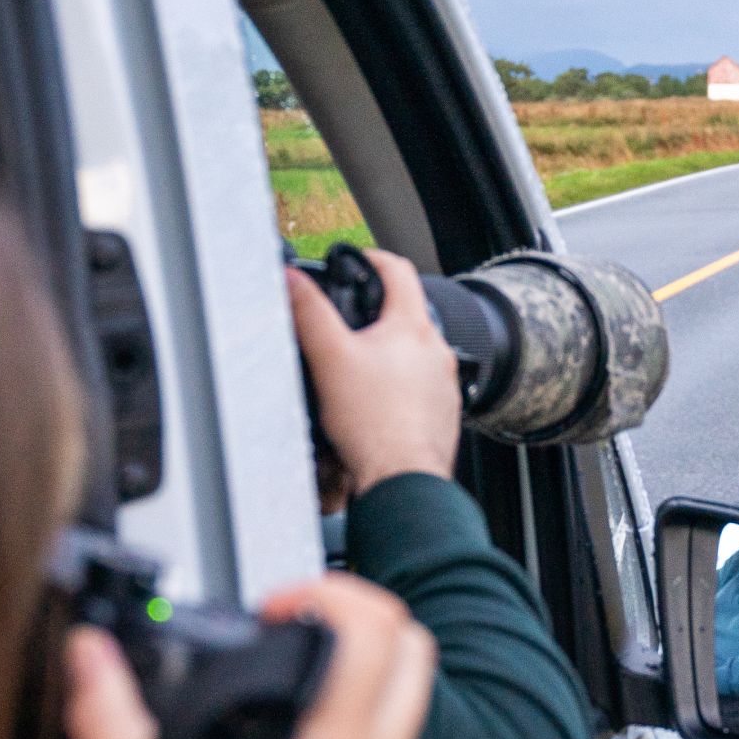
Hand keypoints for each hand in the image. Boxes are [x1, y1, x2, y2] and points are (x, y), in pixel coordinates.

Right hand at [59, 576, 436, 738]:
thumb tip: (87, 659)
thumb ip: (112, 721)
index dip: (328, 593)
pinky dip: (354, 730)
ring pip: (405, 703)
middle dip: (360, 618)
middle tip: (296, 630)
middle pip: (413, 649)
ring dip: (360, 674)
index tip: (274, 610)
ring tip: (287, 687)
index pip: (373, 629)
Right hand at [287, 252, 458, 496]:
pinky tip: (378, 403)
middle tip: (349, 323)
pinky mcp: (444, 413)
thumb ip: (309, 313)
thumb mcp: (329, 359)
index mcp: (413, 328)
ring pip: (416, 353)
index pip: (399, 270)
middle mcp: (437, 351)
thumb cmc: (372, 425)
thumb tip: (292, 279)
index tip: (357, 263)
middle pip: (408, 313)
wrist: (402, 479)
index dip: (373, 259)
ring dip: (390, 352)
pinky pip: (422, 388)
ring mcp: (446, 383)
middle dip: (378, 313)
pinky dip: (401, 387)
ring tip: (360, 368)